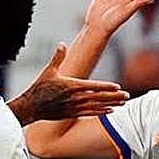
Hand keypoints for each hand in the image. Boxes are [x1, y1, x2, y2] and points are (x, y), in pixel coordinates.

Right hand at [12, 45, 129, 123]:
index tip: (118, 87)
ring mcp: (73, 107)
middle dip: (114, 96)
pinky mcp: (71, 113)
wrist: (30, 107)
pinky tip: (110, 111)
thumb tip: (62, 44)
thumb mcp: (48, 71)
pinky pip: (89, 113)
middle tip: (127, 96)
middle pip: (98, 97)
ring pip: (96, 106)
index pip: (93, 86)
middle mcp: (74, 97)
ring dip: (111, 104)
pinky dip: (100, 112)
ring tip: (123, 103)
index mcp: (71, 85)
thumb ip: (58, 57)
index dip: (106, 87)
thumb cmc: (39, 88)